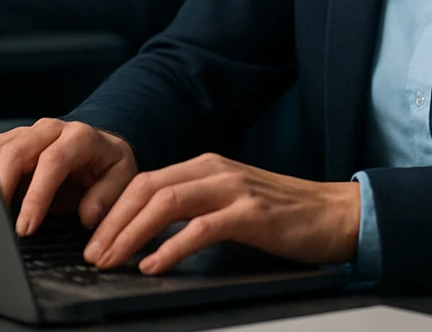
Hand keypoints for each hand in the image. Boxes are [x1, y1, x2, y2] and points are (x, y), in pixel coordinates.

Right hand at [0, 119, 138, 236]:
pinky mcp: (9, 142)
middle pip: (16, 152)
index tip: (26, 227)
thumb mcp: (122, 179)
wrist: (97, 148)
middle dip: (1, 189)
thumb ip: (107, 196)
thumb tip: (88, 215)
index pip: (52, 161)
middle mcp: (49, 130)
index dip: (36, 196)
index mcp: (79, 136)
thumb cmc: (107, 167)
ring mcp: (26, 134)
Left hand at [83, 153, 359, 274]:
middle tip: (94, 254)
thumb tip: (149, 232)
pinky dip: (171, 247)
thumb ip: (196, 207)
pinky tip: (154, 265)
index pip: (145, 181)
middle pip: (148, 189)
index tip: (95, 239)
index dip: (114, 210)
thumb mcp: (231, 202)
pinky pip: (200, 228)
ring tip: (113, 260)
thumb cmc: (285, 215)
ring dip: (132, 234)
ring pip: (166, 203)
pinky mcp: (251, 213)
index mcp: (206, 166)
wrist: (337, 213)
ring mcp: (234, 189)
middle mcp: (215, 170)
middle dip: (113, 223)